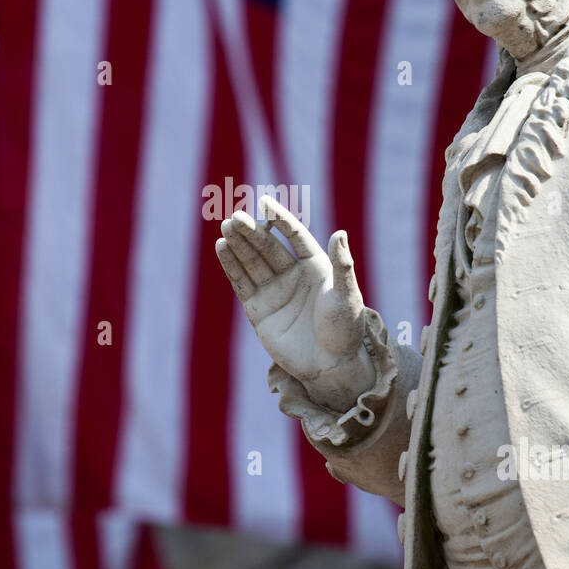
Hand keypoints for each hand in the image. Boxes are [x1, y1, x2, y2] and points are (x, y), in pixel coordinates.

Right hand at [214, 196, 373, 410]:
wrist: (331, 365)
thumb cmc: (344, 330)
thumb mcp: (347, 295)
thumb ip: (343, 264)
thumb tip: (340, 233)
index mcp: (315, 266)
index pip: (294, 236)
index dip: (280, 220)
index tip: (265, 202)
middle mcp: (292, 275)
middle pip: (268, 247)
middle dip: (252, 233)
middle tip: (236, 217)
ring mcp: (274, 291)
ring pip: (252, 262)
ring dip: (238, 245)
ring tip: (225, 228)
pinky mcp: (258, 310)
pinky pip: (242, 283)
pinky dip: (231, 266)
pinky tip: (222, 248)